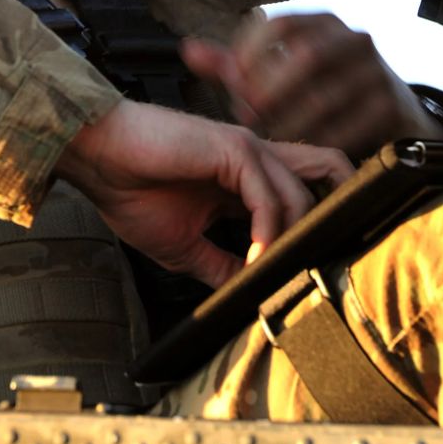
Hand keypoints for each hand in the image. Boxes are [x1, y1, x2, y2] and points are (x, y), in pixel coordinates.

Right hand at [57, 98, 351, 284]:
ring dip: (292, 238)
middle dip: (344, 205)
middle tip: (335, 254)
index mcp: (247, 179)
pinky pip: (266, 195)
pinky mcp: (233, 149)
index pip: (302, 196)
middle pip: (327, 170)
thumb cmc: (131, 189)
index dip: (314, 227)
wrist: (98, 158)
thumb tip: (247, 294)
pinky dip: (266, 231)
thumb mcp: (184, 245)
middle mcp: (257, 159)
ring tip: (274, 271)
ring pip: (300, 192)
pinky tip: (254, 256)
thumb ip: (220, 265)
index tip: (309, 268)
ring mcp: (249, 150)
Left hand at [181, 12, 442, 159]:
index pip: (278, 23)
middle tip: (249, 116)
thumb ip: (237, 65)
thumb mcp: (283, 73)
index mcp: (322, 23)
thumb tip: (189, 50)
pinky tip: (301, 150)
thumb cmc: (324, 92)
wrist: (392, 117)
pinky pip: (349, 127)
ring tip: (269, 138)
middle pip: (305, 56)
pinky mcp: (391, 106)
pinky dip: (318, 141)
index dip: (250, 53)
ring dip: (289, 122)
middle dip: (270, 90)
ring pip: (325, 96)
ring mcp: (377, 71)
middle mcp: (353, 39)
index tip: (234, 83)